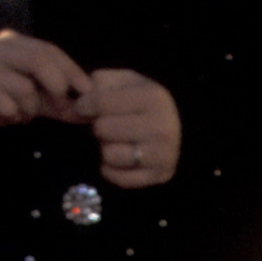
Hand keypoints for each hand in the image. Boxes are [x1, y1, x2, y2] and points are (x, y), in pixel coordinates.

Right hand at [0, 30, 89, 140]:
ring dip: (29, 109)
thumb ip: (58, 104)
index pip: (49, 50)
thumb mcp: (32, 102)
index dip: (71, 70)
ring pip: (24, 86)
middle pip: (39, 60)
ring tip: (19, 116)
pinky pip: (5, 102)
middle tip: (62, 109)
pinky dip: (11, 114)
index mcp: (14, 43)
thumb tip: (88, 111)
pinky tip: (5, 117)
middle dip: (57, 87)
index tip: (88, 91)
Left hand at [83, 67, 180, 186]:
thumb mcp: (128, 82)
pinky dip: (111, 170)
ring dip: (106, 149)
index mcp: (153, 97)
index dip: (85, 105)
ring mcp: (162, 154)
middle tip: (107, 125)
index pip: (102, 102)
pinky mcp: (159, 175)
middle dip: (99, 127)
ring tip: (114, 142)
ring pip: (110, 155)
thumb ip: (102, 81)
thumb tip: (81, 93)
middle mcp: (161, 126)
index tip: (81, 107)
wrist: (179, 128)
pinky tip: (116, 161)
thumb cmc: (145, 103)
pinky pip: (119, 178)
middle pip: (103, 129)